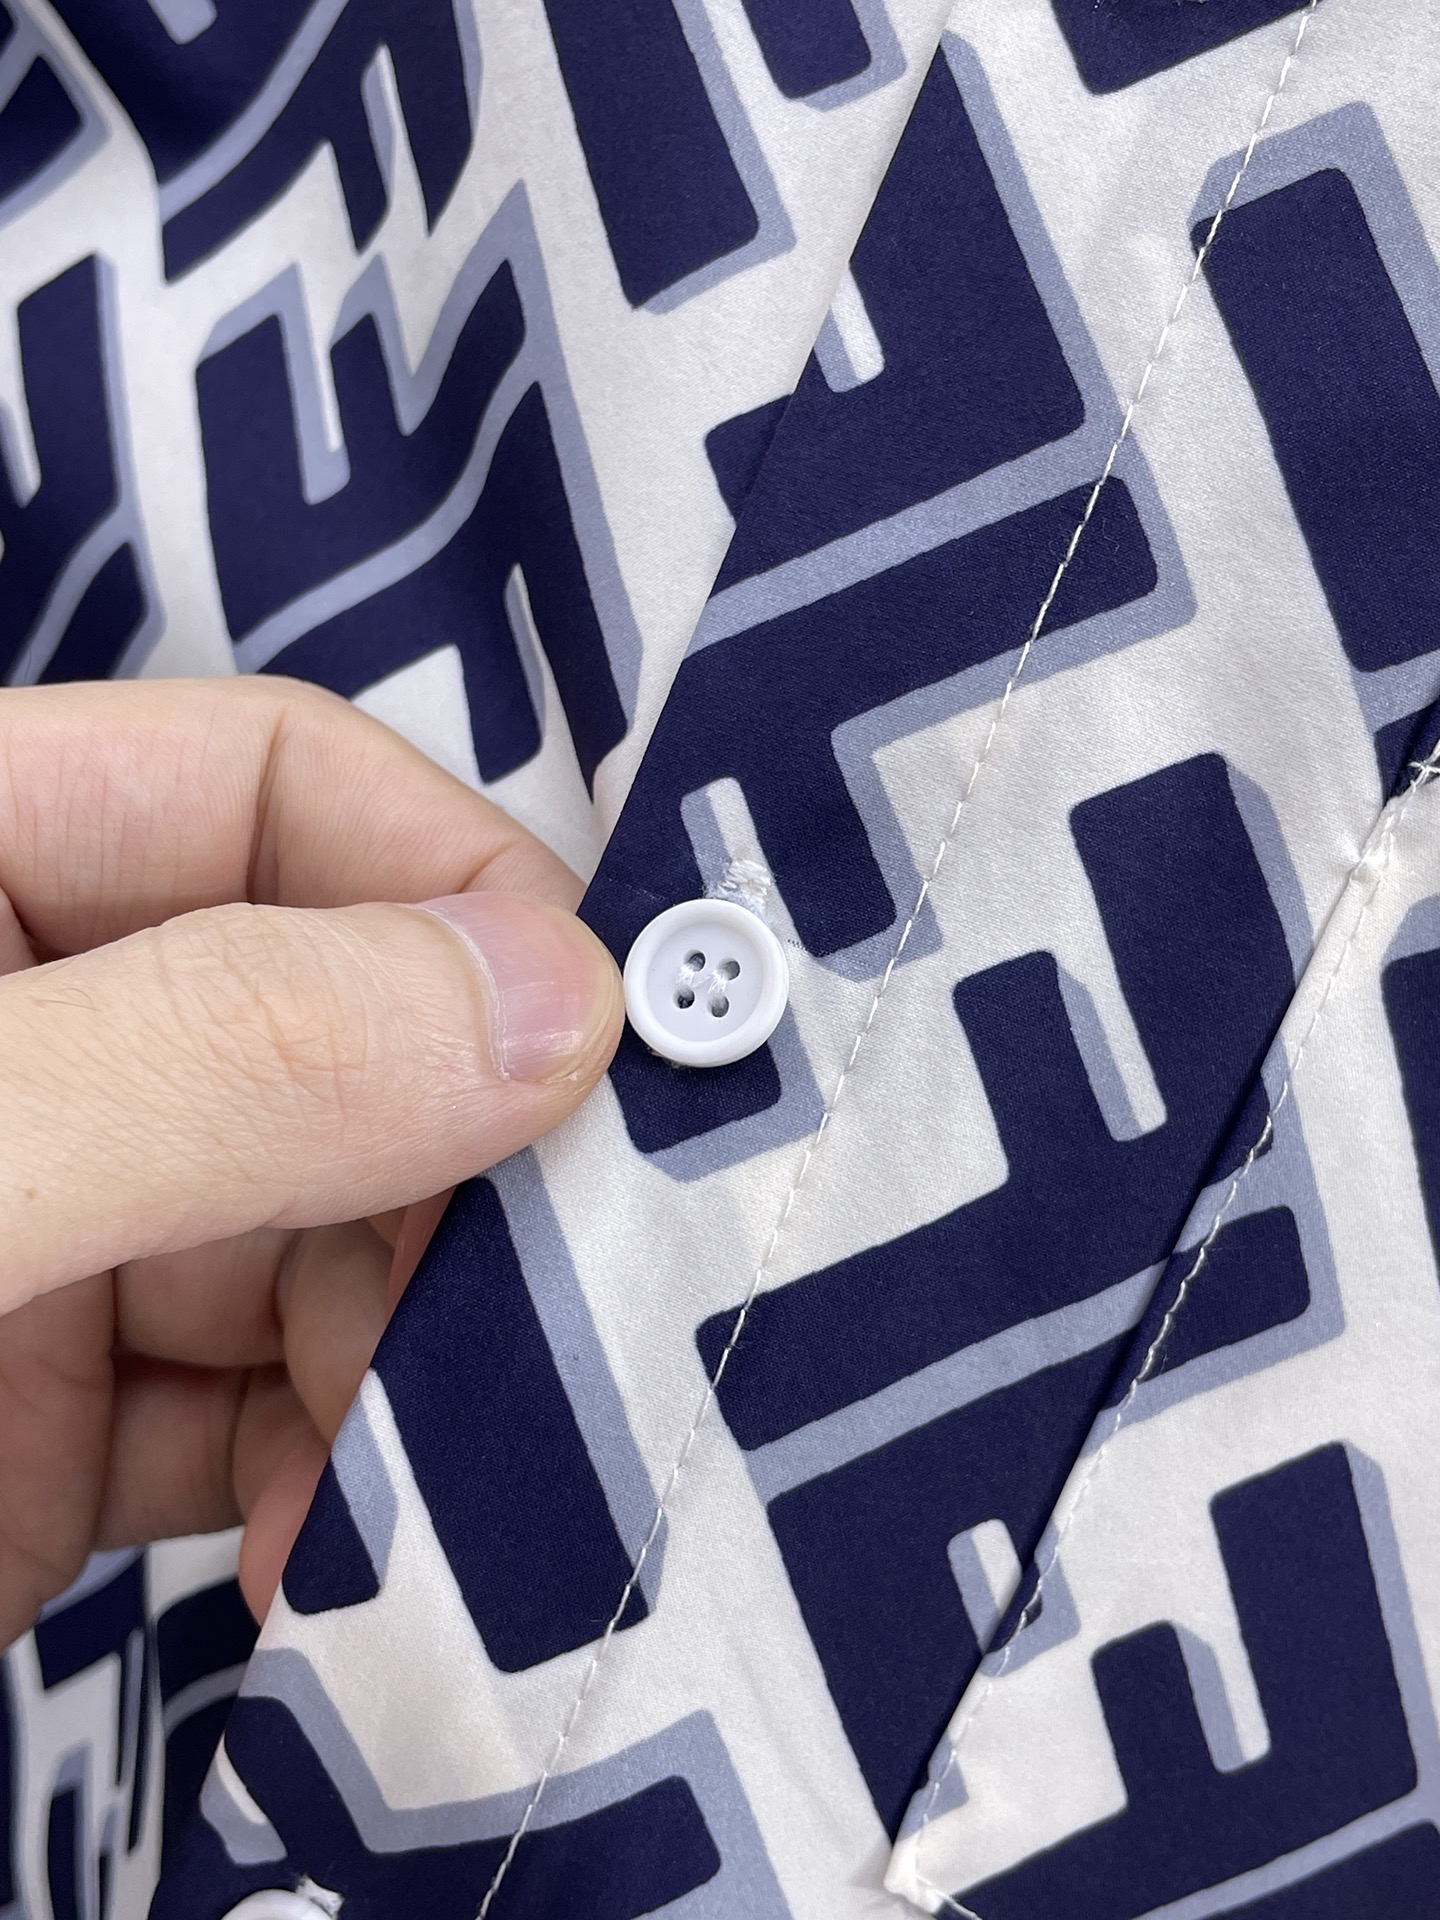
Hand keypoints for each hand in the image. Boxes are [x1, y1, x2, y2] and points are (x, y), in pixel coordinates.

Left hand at [0, 677, 622, 1638]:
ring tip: (422, 1484)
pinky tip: (328, 1555)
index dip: (455, 894)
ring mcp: (58, 1223)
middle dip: (455, 1187)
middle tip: (532, 1327)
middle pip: (343, 1032)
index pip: (277, 784)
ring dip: (410, 1367)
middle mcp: (40, 1033)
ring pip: (330, 1237)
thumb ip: (215, 1058)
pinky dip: (327, 1484)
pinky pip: (257, 1412)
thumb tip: (552, 1000)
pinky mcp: (53, 1419)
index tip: (597, 1058)